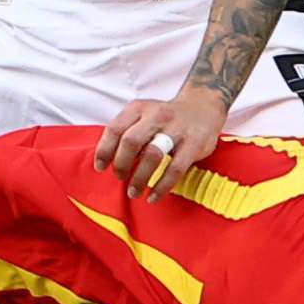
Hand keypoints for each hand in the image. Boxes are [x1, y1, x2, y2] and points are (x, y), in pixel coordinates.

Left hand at [91, 85, 227, 200]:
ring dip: (139, 178)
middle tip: (119, 178)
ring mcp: (177, 129)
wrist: (204, 106)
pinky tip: (153, 197)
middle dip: (121, 164)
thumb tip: (107, 160)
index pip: (115, 129)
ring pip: (153, 155)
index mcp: (140, 108)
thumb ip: (127, 132)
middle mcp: (157, 115)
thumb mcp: (144, 115)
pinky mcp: (194, 143)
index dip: (105, 150)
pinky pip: (175, 169)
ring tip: (133, 192)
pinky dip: (162, 186)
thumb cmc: (166, 118)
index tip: (100, 167)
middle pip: (131, 141)